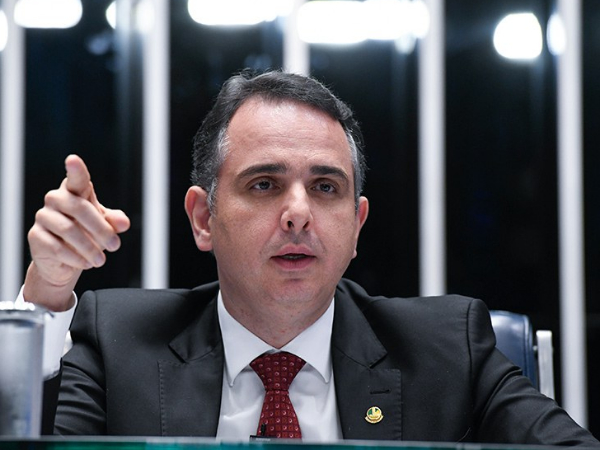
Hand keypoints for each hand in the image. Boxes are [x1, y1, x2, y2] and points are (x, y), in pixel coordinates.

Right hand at [23, 155, 129, 310]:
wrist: (67, 261)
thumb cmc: (88, 234)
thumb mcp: (105, 226)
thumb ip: (115, 221)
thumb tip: (123, 223)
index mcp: (74, 191)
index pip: (76, 179)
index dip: (75, 170)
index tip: (73, 160)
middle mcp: (55, 199)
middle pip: (80, 208)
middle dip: (101, 229)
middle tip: (115, 245)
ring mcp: (43, 217)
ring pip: (68, 230)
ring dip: (90, 247)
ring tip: (102, 260)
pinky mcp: (35, 236)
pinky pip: (57, 247)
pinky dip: (76, 258)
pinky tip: (86, 264)